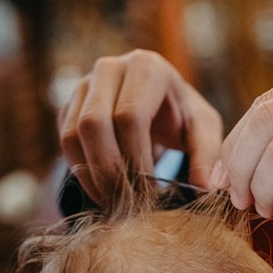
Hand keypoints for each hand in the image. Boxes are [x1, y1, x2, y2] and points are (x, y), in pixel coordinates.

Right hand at [57, 50, 221, 202]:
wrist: (159, 102)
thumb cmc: (183, 116)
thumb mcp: (203, 130)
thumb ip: (207, 156)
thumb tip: (205, 189)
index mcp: (147, 68)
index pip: (130, 117)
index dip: (136, 159)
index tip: (151, 193)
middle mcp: (110, 68)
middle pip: (94, 123)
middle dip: (110, 171)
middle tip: (128, 204)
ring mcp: (84, 85)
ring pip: (73, 134)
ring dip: (92, 175)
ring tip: (115, 203)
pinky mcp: (69, 105)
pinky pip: (64, 141)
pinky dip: (81, 172)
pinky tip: (102, 192)